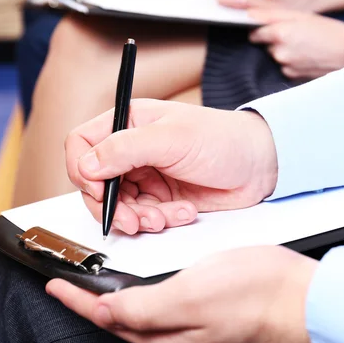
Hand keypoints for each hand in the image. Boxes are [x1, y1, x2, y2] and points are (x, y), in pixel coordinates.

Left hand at [46, 245, 318, 342]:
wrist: (317, 309)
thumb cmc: (265, 291)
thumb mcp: (196, 288)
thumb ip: (146, 306)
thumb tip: (108, 313)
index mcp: (173, 338)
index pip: (110, 319)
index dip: (79, 301)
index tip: (56, 287)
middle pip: (130, 330)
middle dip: (102, 311)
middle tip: (80, 292)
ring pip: (158, 334)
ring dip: (134, 316)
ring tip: (120, 299)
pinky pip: (185, 336)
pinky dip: (168, 321)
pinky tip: (173, 311)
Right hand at [65, 99, 277, 234]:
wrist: (260, 167)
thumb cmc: (223, 140)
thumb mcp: (172, 138)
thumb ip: (125, 149)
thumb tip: (87, 165)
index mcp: (129, 123)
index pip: (83, 144)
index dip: (83, 170)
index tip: (99, 190)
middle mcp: (132, 149)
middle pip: (96, 183)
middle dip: (112, 206)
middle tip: (132, 220)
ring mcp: (146, 175)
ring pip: (119, 205)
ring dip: (138, 217)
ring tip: (162, 218)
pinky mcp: (161, 197)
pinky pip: (144, 216)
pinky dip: (160, 220)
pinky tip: (184, 212)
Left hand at [249, 9, 343, 78]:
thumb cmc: (328, 30)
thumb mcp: (301, 16)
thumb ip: (271, 15)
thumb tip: (248, 15)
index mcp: (280, 33)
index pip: (254, 34)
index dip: (262, 30)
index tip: (270, 28)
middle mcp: (279, 53)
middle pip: (266, 46)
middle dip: (275, 41)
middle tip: (296, 35)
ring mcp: (286, 67)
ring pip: (276, 57)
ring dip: (285, 52)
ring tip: (305, 46)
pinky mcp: (293, 77)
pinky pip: (285, 67)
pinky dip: (293, 62)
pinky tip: (307, 57)